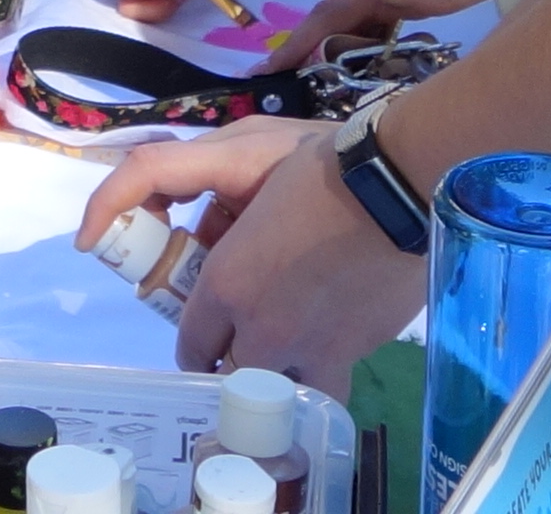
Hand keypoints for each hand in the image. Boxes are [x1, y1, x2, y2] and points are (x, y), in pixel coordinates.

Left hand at [80, 120, 418, 391]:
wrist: (399, 182)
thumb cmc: (316, 163)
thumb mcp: (236, 157)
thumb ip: (187, 192)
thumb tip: (152, 215)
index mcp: (227, 287)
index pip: (191, 344)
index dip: (194, 339)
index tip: (205, 329)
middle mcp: (264, 330)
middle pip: (230, 376)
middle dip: (231, 358)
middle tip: (246, 329)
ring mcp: (313, 349)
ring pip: (279, 393)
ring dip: (276, 376)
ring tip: (288, 345)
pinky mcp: (357, 352)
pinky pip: (329, 378)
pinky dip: (323, 364)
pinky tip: (332, 331)